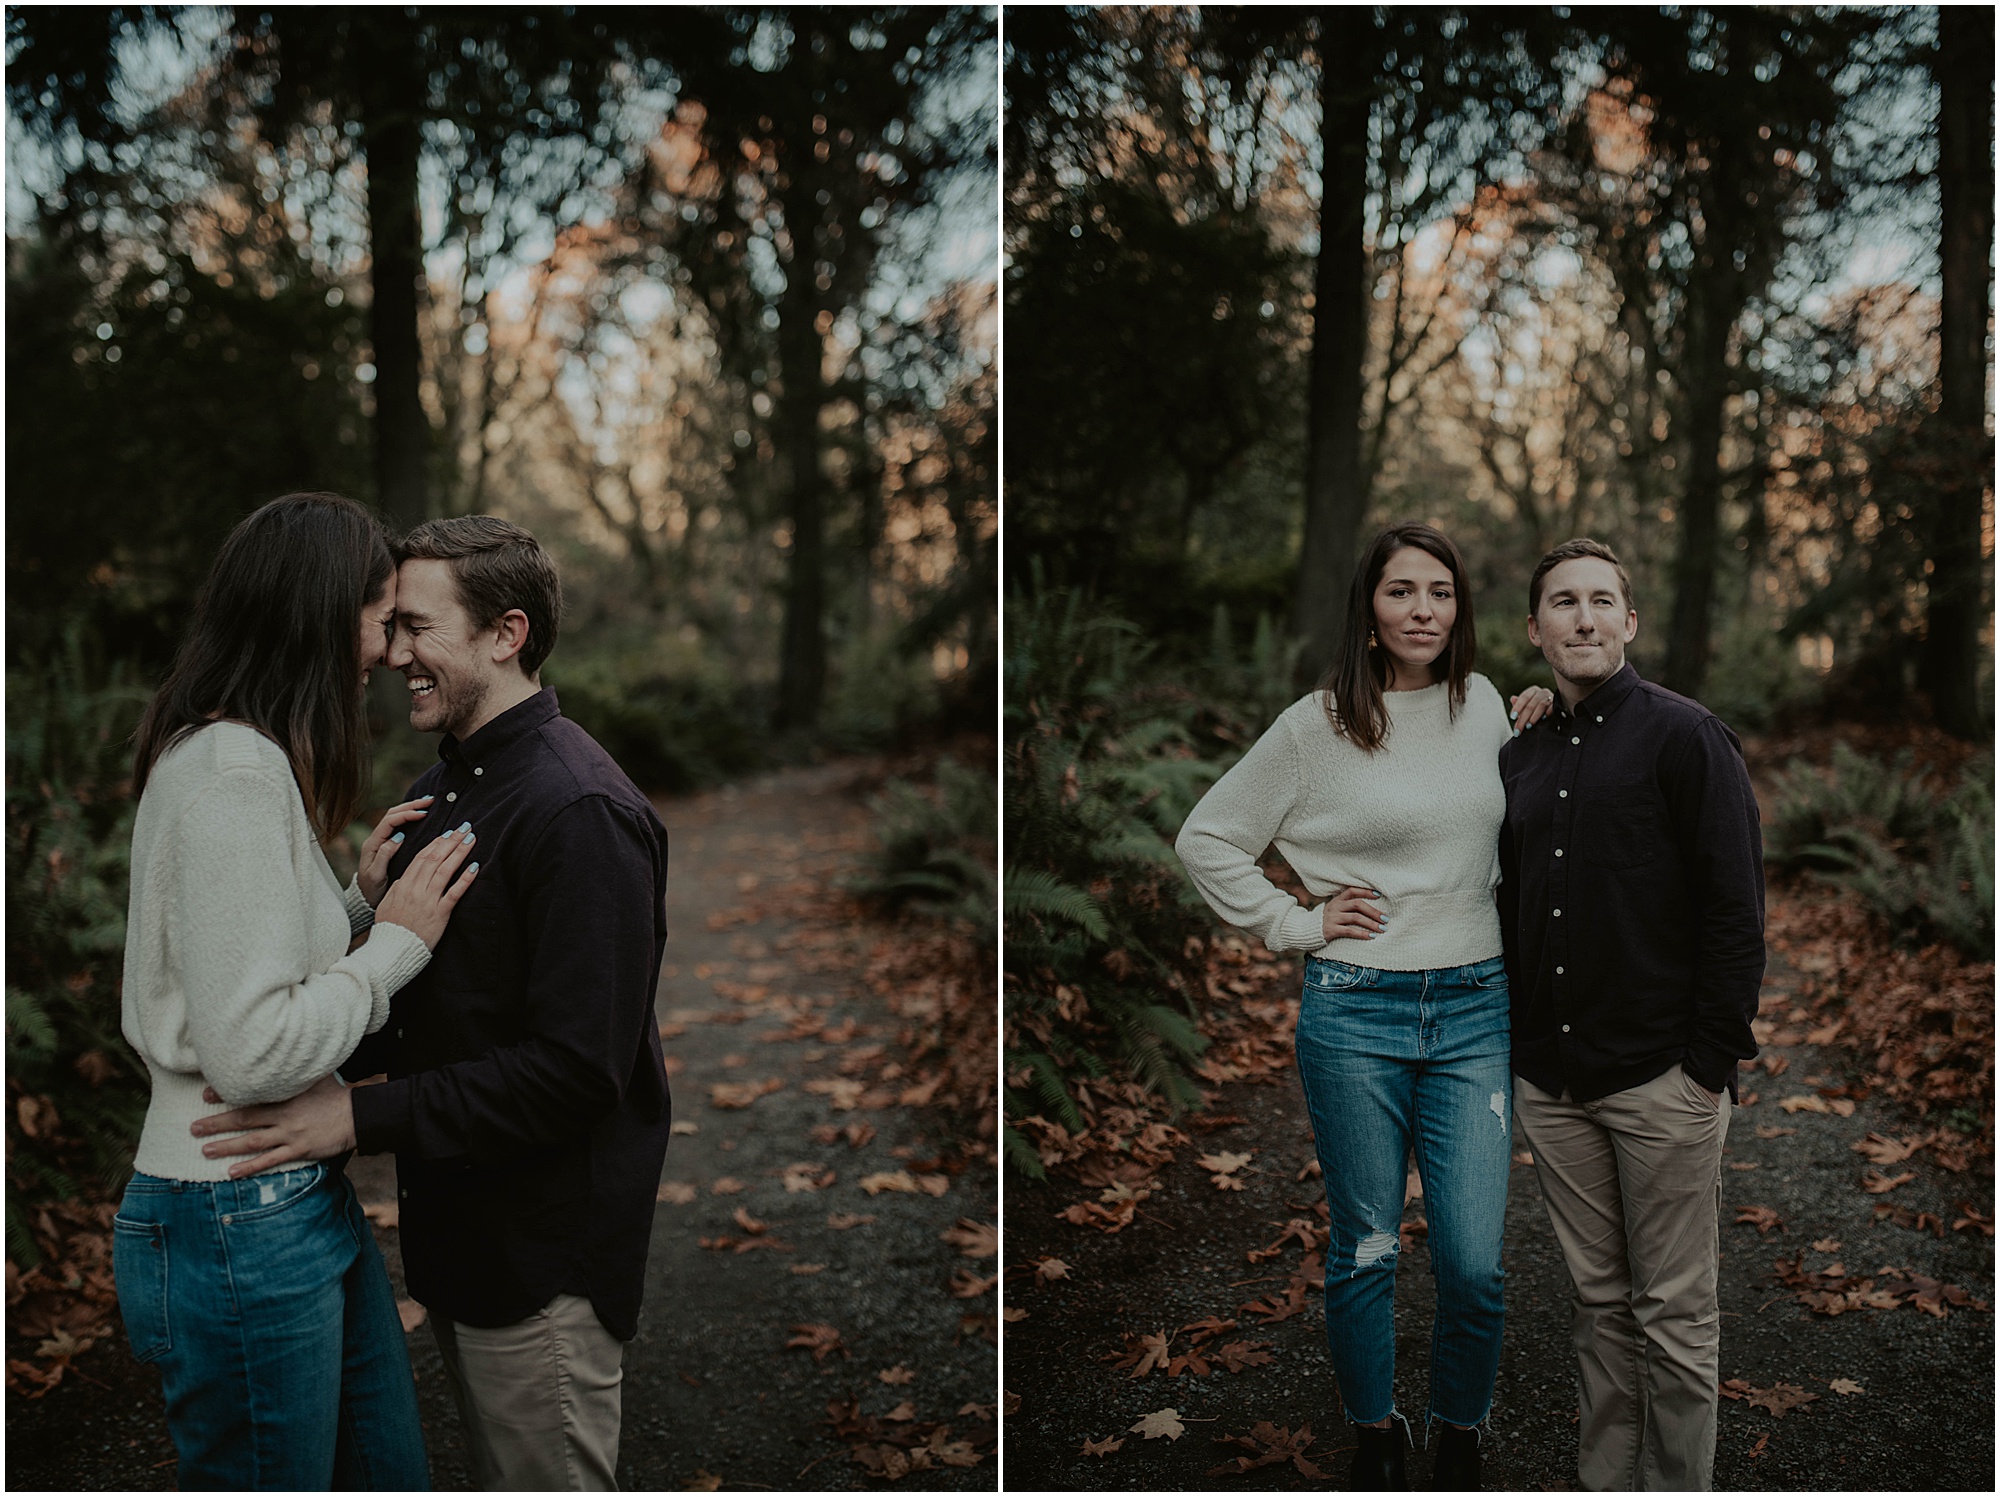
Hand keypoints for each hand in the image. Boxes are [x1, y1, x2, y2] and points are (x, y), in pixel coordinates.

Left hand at [190, 1073, 354, 1177]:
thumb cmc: (336, 1094)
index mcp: (286, 1096)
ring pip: (252, 1142)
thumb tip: (283, 1050)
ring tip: (205, 1151)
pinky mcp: (299, 1150)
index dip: (226, 1094)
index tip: (205, 1095)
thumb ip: (296, 1068)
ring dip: (227, 1147)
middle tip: (193, 1127)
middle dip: (217, 1124)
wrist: (358, 1115)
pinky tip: (232, 1173)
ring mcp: (290, 1135)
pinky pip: (270, 1161)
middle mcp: (284, 1116)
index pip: (250, 1095)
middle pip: (244, 1119)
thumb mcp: (316, 1075)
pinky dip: (250, 1167)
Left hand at [358, 795, 435, 906]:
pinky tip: (421, 815)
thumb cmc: (371, 889)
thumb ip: (385, 855)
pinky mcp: (387, 844)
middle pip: (392, 814)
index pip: (390, 821)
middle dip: (411, 805)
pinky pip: (398, 825)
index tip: (423, 814)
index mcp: (373, 844)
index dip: (406, 815)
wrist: (364, 899)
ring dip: (410, 808)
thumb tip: (398, 837)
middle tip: (430, 800)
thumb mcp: (376, 875)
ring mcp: (381, 840)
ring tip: (428, 803)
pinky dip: (409, 817)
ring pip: (395, 817)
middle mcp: (376, 839)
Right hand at [374, 820, 480, 949]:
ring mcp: (428, 901)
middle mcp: (416, 889)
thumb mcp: (388, 903)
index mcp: (403, 884)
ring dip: (459, 852)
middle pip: (435, 859)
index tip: (448, 832)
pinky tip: (474, 867)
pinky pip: (454, 893)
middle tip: (464, 828)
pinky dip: (464, 879)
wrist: (392, 950)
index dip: (436, 843)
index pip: (421, 857)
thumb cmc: (390, 928)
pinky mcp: (439, 914)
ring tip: (471, 839)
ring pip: (445, 870)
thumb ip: (398, 888)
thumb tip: (406, 876)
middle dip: (451, 841)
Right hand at [1320, 885, 1385, 941]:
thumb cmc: (1329, 920)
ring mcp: (1333, 918)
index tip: (1379, 895)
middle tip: (1385, 918)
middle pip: (1357, 904)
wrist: (1308, 931)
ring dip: (1371, 923)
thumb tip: (1372, 908)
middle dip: (1373, 911)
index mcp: (1337, 899)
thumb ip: (1348, 906)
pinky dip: (1362, 934)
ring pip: (1355, 918)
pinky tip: (1371, 936)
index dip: (1366, 891)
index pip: (1352, 890)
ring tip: (1382, 929)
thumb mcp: (1336, 909)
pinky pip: (1349, 931)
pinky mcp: (1331, 930)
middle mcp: (1335, 907)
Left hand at [1509, 686, 1556, 733]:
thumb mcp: (1527, 707)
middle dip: (1523, 718)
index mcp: (1533, 691)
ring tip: (1529, 726)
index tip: (1513, 717)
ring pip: (1541, 705)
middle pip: (1531, 704)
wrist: (1555, 712)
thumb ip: (1519, 704)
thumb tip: (1513, 699)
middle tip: (1519, 728)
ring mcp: (1551, 697)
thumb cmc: (1537, 709)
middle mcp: (1542, 692)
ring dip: (1534, 716)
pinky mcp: (1558, 704)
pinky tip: (1543, 719)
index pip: (1524, 697)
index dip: (1517, 707)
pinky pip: (1552, 707)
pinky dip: (1548, 713)